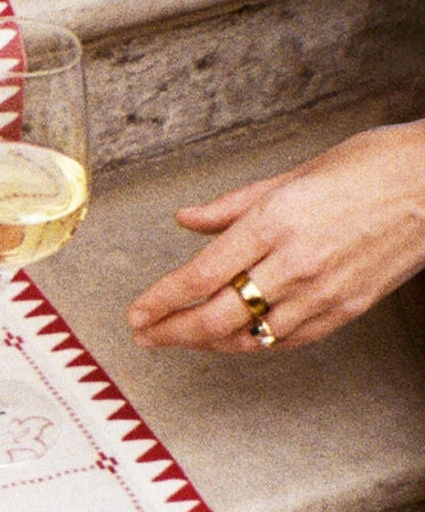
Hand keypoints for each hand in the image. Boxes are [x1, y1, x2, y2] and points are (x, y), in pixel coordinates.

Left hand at [126, 123, 424, 352]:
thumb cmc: (373, 167)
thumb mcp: (294, 173)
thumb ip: (234, 205)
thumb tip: (188, 219)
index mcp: (275, 222)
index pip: (200, 276)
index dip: (160, 302)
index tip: (137, 314)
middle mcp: (295, 262)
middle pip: (216, 317)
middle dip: (172, 332)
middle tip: (147, 336)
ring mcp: (323, 291)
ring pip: (250, 337)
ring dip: (208, 343)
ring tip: (184, 338)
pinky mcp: (347, 309)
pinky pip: (288, 340)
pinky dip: (254, 344)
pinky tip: (235, 338)